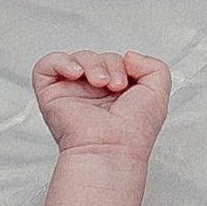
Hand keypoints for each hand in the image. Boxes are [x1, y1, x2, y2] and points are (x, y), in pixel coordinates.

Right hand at [34, 49, 171, 155]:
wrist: (113, 149)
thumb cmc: (133, 133)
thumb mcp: (159, 92)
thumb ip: (153, 65)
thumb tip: (129, 56)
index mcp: (116, 94)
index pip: (116, 61)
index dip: (124, 64)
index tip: (128, 82)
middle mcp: (93, 94)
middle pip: (98, 57)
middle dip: (110, 64)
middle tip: (115, 85)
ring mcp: (71, 93)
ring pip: (77, 58)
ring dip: (91, 63)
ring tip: (99, 82)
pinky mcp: (51, 95)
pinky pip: (47, 65)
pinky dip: (62, 61)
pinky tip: (76, 73)